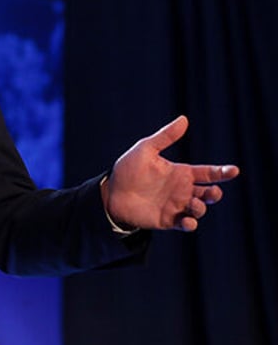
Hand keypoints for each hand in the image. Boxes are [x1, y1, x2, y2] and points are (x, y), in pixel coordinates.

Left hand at [102, 116, 238, 231]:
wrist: (111, 193)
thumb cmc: (128, 170)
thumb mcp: (146, 150)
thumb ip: (165, 137)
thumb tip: (184, 119)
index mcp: (180, 173)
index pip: (207, 173)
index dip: (222, 172)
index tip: (233, 170)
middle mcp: (181, 190)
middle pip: (208, 193)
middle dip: (215, 194)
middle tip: (212, 192)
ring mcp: (176, 206)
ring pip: (199, 209)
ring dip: (201, 208)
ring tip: (193, 203)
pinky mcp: (168, 220)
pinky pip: (186, 225)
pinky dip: (190, 224)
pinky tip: (187, 220)